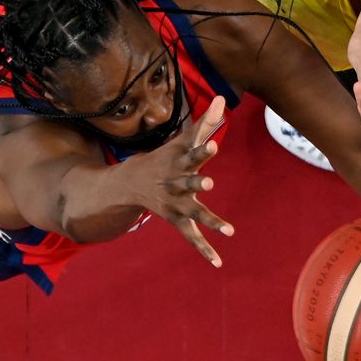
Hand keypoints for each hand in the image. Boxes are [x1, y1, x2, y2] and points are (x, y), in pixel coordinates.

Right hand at [127, 96, 232, 266]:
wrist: (131, 182)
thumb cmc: (166, 157)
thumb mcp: (183, 140)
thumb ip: (206, 122)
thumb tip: (224, 98)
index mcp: (179, 163)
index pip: (192, 153)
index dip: (202, 150)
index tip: (212, 145)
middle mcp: (176, 184)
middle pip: (189, 184)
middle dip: (198, 184)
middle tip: (209, 184)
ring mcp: (176, 204)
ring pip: (194, 213)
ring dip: (210, 220)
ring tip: (229, 230)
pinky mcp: (177, 219)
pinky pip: (191, 236)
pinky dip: (204, 249)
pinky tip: (218, 262)